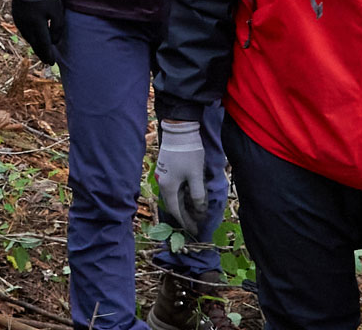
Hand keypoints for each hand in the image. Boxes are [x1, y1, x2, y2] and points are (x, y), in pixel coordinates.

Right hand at [10, 0, 66, 65]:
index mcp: (36, 24)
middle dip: (41, 53)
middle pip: (34, 43)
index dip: (48, 54)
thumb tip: (54, 42)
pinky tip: (33, 37)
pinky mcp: (16, 14)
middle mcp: (25, 24)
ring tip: (40, 50)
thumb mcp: (57, 10)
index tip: (52, 62)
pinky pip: (23, 30)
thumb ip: (57, 28)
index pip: (43, 44)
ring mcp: (19, 19)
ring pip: (27, 37)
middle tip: (46, 61)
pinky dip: (29, 36)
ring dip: (34, 45)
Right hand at [154, 119, 207, 234]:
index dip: (186, 222)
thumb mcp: (195, 175)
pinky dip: (181, 196)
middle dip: (184, 216)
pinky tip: (188, 196)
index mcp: (168, 187)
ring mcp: (163, 175)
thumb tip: (199, 210)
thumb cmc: (188, 153)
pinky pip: (173, 188)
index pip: (176, 211)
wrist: (179, 130)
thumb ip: (197, 194)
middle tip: (195, 225)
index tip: (195, 231)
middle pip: (173, 205)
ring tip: (194, 212)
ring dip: (183, 206)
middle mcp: (163, 183)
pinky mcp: (166, 168)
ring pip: (173, 196)